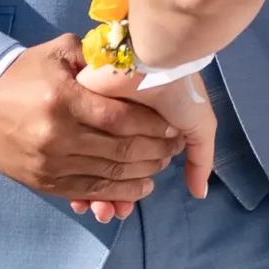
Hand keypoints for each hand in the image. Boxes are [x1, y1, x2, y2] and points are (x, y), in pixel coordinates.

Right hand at [0, 37, 179, 216]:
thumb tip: (133, 62)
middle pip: (120, 150)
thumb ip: (95, 56)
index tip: (172, 124)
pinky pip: (90, 192)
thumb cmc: (23, 75)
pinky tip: (141, 186)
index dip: (152, 124)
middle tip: (175, 146)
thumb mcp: (57, 53)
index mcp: (63, 99)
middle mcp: (57, 135)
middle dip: (155, 150)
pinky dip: (120, 193)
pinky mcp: (45, 184)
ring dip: (144, 173)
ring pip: (110, 175)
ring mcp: (50, 164)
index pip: (120, 118)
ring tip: (163, 165)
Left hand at [73, 61, 217, 220]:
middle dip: (109, 195)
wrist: (156, 56)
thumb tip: (199, 193)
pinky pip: (68, 149)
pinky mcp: (74, 106)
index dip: (125, 192)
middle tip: (114, 211)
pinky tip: (82, 191)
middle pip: (102, 169)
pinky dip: (73, 169)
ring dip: (92, 190)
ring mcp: (92, 115)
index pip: (123, 168)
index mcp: (138, 123)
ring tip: (102, 208)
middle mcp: (113, 123)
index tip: (125, 208)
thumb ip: (200, 157)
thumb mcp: (198, 123)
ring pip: (83, 164)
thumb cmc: (178, 88)